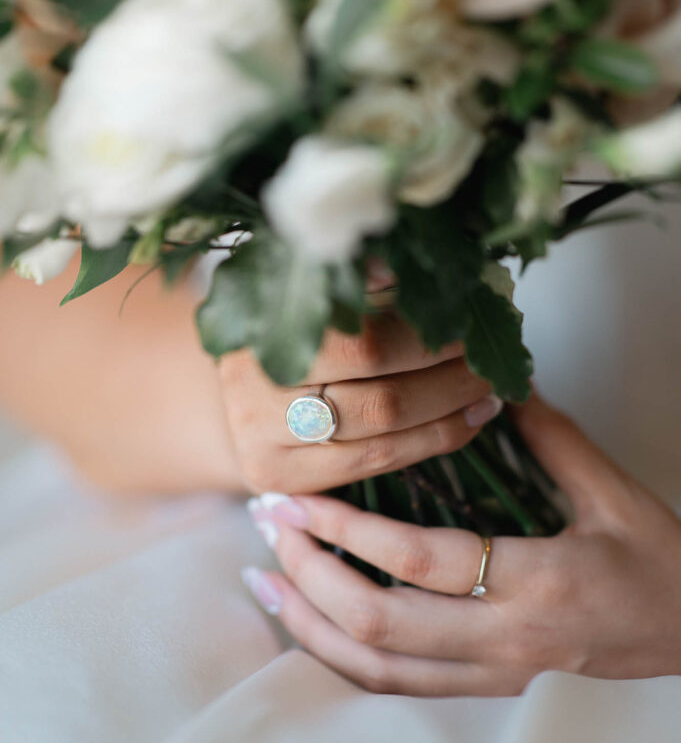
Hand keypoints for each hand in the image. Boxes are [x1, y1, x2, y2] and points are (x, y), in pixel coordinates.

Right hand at [220, 310, 501, 494]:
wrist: (227, 400)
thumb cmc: (282, 335)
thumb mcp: (304, 294)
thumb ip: (352, 282)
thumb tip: (417, 263)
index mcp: (261, 327)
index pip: (363, 343)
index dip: (426, 336)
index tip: (469, 315)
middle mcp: (253, 388)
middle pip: (375, 393)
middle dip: (445, 374)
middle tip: (486, 353)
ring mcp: (263, 441)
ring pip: (381, 432)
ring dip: (448, 409)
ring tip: (486, 388)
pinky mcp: (281, 479)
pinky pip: (375, 463)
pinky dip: (432, 440)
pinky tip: (466, 422)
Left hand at [244, 395, 680, 695]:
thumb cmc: (659, 561)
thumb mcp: (611, 492)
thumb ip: (548, 435)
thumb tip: (492, 382)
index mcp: (537, 582)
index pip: (416, 558)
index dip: (346, 527)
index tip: (295, 496)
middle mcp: (507, 641)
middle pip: (379, 622)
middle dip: (309, 572)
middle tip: (269, 523)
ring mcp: (494, 676)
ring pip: (378, 669)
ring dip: (310, 625)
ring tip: (263, 579)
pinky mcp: (488, 691)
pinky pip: (398, 689)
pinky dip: (342, 659)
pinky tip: (308, 628)